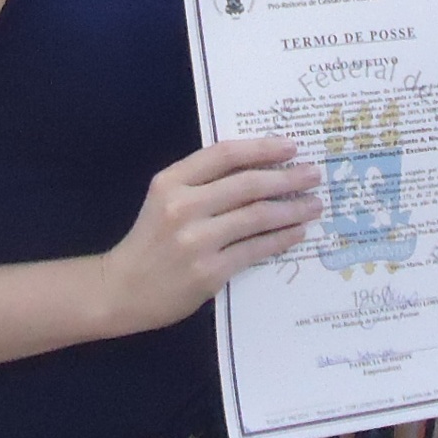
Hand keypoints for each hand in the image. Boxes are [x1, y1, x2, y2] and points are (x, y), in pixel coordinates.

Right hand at [100, 137, 322, 334]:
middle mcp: (182, 207)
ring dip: (292, 210)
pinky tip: (296, 232)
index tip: (292, 147)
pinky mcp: (209, 272)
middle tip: (315, 175)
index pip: (224, 154)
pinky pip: (255, 249)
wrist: (122, 290)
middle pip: (247, 184)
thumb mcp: (165, 198)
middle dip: (288, 178)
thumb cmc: (150, 240)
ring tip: (313, 205)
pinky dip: (281, 239)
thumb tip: (260, 168)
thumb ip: (202, 182)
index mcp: (171, 182)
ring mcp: (196, 241)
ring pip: (257, 217)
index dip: (262, 148)